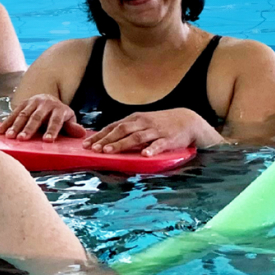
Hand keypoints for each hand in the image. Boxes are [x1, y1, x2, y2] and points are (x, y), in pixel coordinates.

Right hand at [0, 94, 85, 141]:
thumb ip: (73, 127)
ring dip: (15, 126)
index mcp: (59, 109)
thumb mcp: (69, 120)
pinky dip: (6, 123)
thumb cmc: (60, 116)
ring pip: (23, 114)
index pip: (56, 120)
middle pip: (36, 117)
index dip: (52, 130)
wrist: (49, 100)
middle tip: (23, 139)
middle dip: (29, 128)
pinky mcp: (23, 103)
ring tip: (10, 137)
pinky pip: (13, 113)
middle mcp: (45, 104)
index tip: (47, 141)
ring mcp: (33, 102)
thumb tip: (82, 133)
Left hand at [84, 108, 221, 155]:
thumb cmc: (162, 123)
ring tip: (108, 151)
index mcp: (136, 119)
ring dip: (121, 144)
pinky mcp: (168, 139)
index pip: (114, 126)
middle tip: (93, 149)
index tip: (86, 144)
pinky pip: (159, 145)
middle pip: (122, 130)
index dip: (100, 135)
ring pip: (136, 137)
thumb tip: (109, 137)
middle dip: (106, 140)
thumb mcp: (144, 122)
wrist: (188, 120)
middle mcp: (143, 123)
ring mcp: (156, 131)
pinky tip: (145, 155)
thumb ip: (129, 129)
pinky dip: (151, 149)